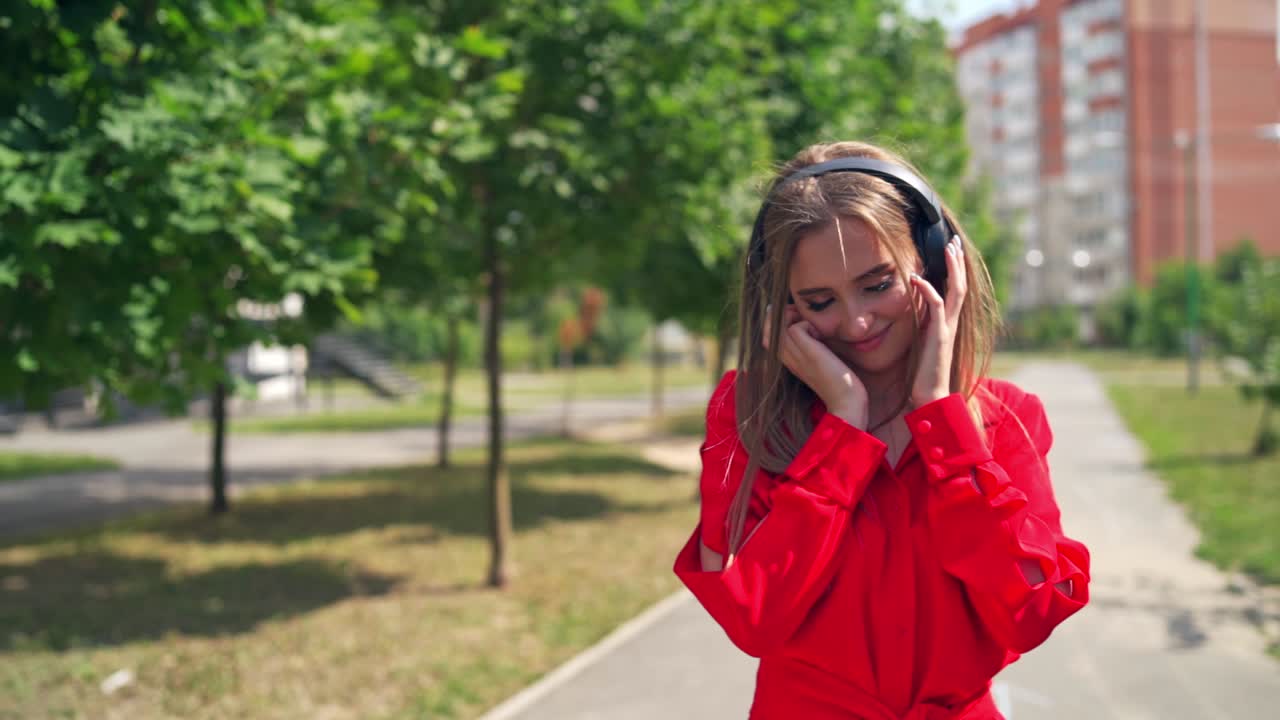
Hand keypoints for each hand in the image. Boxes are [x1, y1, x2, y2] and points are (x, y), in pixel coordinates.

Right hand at [762, 302, 868, 428]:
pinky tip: (819, 335)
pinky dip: (806, 324)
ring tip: (811, 326)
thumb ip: (813, 346)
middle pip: (767, 332)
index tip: (796, 321)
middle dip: (780, 317)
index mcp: (789, 361)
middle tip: (801, 318)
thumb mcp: (820, 360)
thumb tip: (813, 328)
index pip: (767, 338)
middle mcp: (788, 359)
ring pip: (777, 327)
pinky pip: (795, 328)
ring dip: (794, 318)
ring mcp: (796, 357)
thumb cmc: (839, 381)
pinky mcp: (809, 354)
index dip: (777, 324)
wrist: (847, 401)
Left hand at [908, 235, 967, 407]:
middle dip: (957, 262)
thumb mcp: (922, 343)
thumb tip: (915, 310)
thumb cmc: (923, 373)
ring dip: (952, 268)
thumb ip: (923, 326)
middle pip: (960, 285)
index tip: (951, 250)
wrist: (931, 395)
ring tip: (948, 248)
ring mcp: (947, 328)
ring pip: (956, 291)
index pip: (954, 290)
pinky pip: (937, 306)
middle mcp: (951, 322)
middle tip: (954, 241)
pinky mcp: (939, 335)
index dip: (954, 270)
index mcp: (947, 323)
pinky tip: (917, 277)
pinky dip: (928, 289)